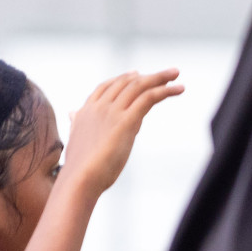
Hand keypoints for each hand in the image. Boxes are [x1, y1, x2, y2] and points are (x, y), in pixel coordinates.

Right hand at [57, 69, 182, 197]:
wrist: (80, 178)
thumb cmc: (80, 166)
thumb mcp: (78, 138)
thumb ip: (78, 122)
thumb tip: (73, 112)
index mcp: (86, 111)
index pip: (106, 87)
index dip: (123, 79)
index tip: (137, 73)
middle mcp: (99, 107)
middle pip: (126, 83)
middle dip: (148, 76)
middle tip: (168, 72)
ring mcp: (112, 112)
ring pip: (139, 86)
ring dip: (160, 78)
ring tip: (176, 74)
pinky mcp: (127, 121)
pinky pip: (148, 98)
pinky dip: (165, 90)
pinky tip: (178, 89)